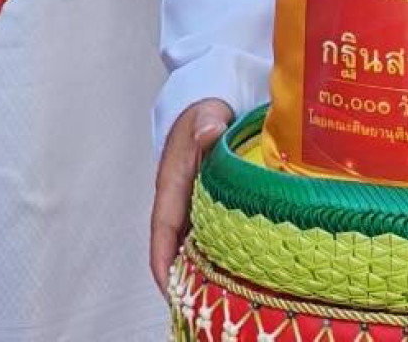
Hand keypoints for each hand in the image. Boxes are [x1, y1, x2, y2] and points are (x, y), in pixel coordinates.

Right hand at [150, 99, 232, 287]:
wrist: (212, 101)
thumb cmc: (205, 110)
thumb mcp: (205, 114)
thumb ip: (206, 125)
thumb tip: (209, 132)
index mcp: (172, 184)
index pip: (163, 230)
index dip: (164, 263)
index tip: (173, 292)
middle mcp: (180, 200)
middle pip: (178, 247)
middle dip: (185, 279)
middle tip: (205, 306)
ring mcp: (196, 204)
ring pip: (196, 244)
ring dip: (204, 269)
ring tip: (226, 299)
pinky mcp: (212, 205)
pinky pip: (213, 235)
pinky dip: (222, 255)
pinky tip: (244, 272)